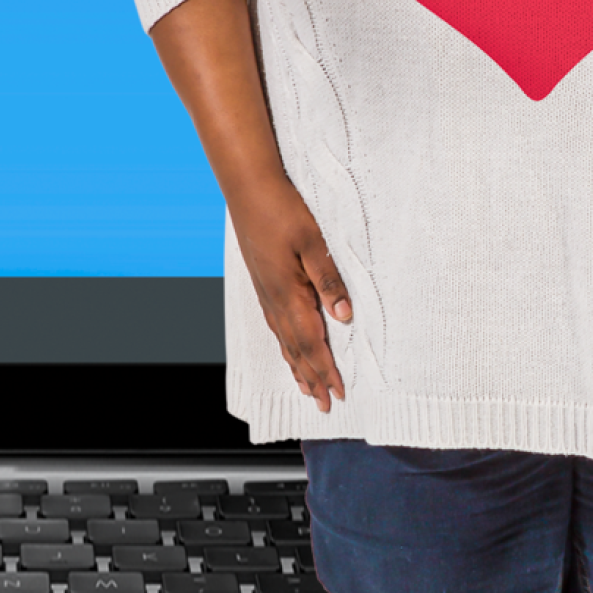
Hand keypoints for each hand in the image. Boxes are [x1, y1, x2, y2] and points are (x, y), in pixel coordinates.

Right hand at [233, 179, 350, 411]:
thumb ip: (328, 280)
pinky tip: (288, 347)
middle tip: (324, 404)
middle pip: (295, 350)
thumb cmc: (281, 209)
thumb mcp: (314, 242)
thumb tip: (344, 316)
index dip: (325, 370)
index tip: (338, 393)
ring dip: (297, 367)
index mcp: (288, 294)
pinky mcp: (263, 282)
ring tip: (306, 388)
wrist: (248, 187)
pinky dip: (285, 345)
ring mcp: (266, 292)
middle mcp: (274, 299)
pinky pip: (275, 325)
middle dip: (312, 378)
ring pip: (283, 340)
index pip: (311, 343)